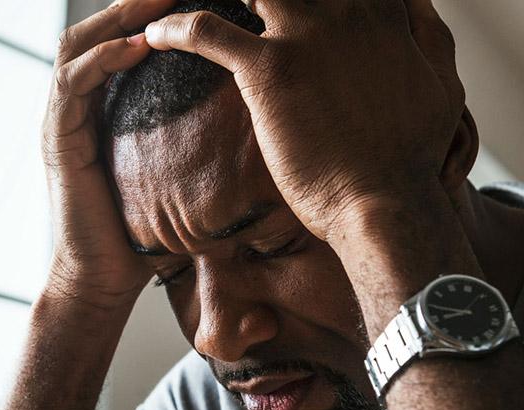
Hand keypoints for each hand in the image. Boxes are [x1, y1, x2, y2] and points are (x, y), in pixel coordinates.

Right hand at [41, 0, 175, 307]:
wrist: (104, 278)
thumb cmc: (141, 233)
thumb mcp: (172, 176)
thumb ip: (190, 144)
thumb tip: (249, 126)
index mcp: (101, 111)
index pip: (119, 43)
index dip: (149, 15)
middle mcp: (78, 108)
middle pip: (96, 32)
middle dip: (134, 4)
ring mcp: (63, 122)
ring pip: (77, 47)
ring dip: (118, 18)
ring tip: (158, 1)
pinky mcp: (57, 141)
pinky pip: (73, 85)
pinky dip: (103, 59)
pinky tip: (138, 46)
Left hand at [142, 0, 464, 242]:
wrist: (385, 201)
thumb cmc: (412, 154)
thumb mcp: (442, 81)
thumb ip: (426, 34)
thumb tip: (413, 7)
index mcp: (381, 9)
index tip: (269, 6)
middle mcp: (344, 8)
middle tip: (233, 5)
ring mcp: (305, 34)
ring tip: (172, 6)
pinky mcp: (270, 69)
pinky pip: (205, 31)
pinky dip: (175, 28)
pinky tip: (156, 34)